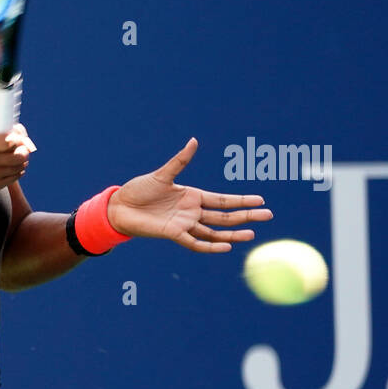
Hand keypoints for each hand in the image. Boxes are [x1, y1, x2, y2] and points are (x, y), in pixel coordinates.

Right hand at [0, 124, 33, 197]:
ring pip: (20, 165)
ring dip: (22, 159)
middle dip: (24, 148)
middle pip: (19, 154)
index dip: (18, 136)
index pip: (9, 140)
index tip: (18, 135)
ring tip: (15, 156)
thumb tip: (16, 129)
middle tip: (21, 146)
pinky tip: (11, 166)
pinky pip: (15, 176)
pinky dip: (17, 170)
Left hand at [107, 138, 272, 252]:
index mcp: (193, 196)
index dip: (242, 200)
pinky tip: (226, 247)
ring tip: (252, 235)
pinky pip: (195, 243)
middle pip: (225, 216)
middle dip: (246, 216)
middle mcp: (192, 211)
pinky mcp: (173, 234)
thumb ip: (180, 160)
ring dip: (232, 234)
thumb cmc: (139, 189)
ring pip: (214, 231)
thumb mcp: (162, 174)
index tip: (261, 200)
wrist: (119, 207)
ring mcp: (184, 224)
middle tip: (268, 215)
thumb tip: (194, 141)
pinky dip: (210, 246)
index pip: (223, 200)